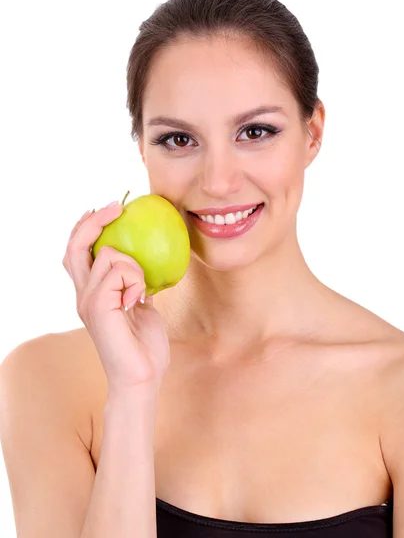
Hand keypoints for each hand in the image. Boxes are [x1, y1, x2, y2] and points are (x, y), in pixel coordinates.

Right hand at [62, 203, 169, 394]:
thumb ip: (137, 286)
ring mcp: (87, 301)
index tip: (105, 210)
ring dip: (134, 265)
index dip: (85, 229)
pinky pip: (120, 272)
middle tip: (116, 207)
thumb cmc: (145, 347)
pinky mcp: (98, 306)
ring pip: (107, 254)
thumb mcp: (143, 307)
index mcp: (91, 294)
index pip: (76, 254)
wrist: (142, 378)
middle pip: (74, 247)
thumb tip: (149, 266)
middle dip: (93, 221)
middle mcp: (83, 295)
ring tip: (142, 291)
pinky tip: (140, 300)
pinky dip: (137, 280)